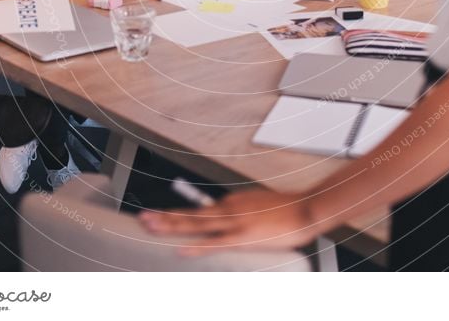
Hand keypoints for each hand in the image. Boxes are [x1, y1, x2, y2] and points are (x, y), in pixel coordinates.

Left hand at [138, 189, 320, 253]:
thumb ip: (242, 212)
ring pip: (196, 224)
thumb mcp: (258, 205)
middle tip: (143, 218)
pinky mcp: (243, 237)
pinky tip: (181, 248)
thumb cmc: (286, 210)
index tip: (160, 216)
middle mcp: (229, 208)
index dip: (177, 214)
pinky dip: (196, 246)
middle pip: (191, 214)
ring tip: (152, 227)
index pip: (199, 210)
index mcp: (232, 201)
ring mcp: (235, 222)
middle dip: (165, 217)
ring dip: (172, 226)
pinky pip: (215, 243)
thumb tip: (231, 221)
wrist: (305, 208)